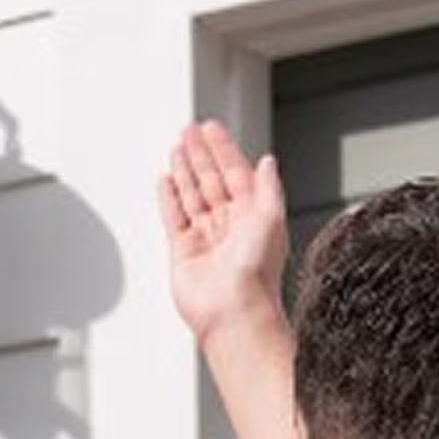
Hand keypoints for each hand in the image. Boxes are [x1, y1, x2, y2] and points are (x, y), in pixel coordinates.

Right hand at [159, 120, 288, 346]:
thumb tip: (268, 162)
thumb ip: (268, 187)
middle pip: (211, 179)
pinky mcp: (183, 251)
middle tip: (189, 130)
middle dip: (200, 153)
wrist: (233, 310)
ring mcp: (205, 237)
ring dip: (185, 169)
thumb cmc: (257, 272)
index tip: (211, 128)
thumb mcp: (272, 218)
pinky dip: (169, 197)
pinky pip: (174, 216)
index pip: (235, 172)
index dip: (223, 148)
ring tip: (176, 147)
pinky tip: (166, 180)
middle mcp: (230, 224)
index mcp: (252, 214)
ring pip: (193, 194)